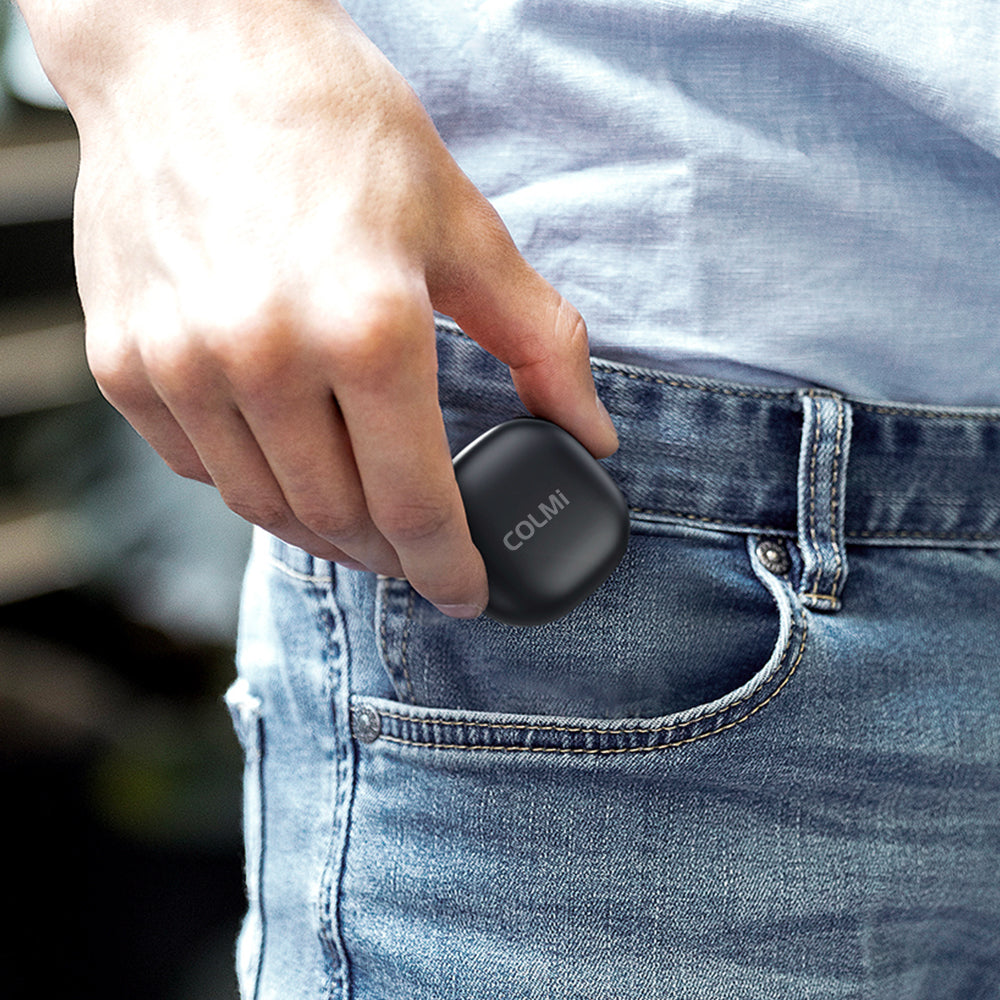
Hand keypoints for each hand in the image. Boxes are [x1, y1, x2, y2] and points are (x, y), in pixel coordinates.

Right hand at [20, 0, 618, 617]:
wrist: (192, 47)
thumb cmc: (337, 125)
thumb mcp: (462, 226)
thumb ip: (538, 341)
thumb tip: (591, 430)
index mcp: (366, 327)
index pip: (414, 505)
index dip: (447, 568)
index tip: (466, 593)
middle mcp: (263, 357)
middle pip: (339, 520)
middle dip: (391, 555)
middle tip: (419, 551)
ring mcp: (182, 364)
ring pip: (264, 507)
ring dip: (323, 531)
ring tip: (360, 519)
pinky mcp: (125, 362)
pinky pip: (198, 467)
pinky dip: (253, 481)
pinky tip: (287, 459)